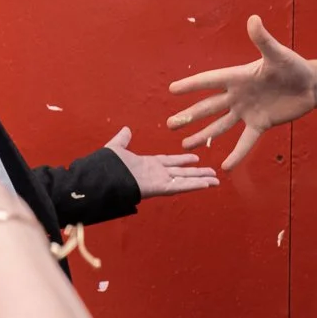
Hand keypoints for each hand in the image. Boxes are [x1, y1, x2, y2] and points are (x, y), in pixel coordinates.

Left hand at [103, 127, 218, 197]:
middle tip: (213, 173)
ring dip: (200, 180)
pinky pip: (179, 187)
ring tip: (216, 180)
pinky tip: (206, 184)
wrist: (100, 179)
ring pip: (185, 180)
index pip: (170, 161)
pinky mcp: (159, 188)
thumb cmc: (105, 167)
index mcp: (148, 164)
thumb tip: (126, 129)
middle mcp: (156, 173)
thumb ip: (122, 140)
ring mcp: (158, 181)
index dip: (183, 160)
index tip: (195, 158)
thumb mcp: (116, 148)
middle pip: (182, 173)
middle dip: (198, 173)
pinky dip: (193, 185)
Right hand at [165, 14, 316, 169]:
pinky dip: (236, 154)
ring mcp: (247, 111)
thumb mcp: (278, 53)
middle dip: (189, 116)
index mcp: (238, 77)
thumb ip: (263, 39)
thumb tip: (253, 19)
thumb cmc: (293, 66)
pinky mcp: (260, 124)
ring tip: (185, 145)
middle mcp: (237, 96)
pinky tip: (225, 166)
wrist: (311, 85)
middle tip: (170, 124)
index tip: (172, 90)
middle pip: (208, 107)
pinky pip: (245, 141)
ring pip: (220, 126)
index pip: (209, 82)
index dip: (191, 85)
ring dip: (202, 135)